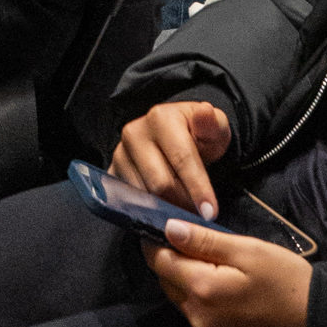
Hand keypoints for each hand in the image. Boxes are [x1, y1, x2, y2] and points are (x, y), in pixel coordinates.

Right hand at [111, 99, 231, 218]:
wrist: (175, 139)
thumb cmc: (197, 136)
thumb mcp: (214, 128)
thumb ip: (212, 123)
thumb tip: (205, 111)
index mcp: (160, 118)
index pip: (181, 159)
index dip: (198, 188)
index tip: (210, 212)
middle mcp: (135, 133)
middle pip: (160, 183)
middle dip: (183, 203)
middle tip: (199, 215)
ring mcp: (120, 154)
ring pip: (145, 195)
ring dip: (167, 208)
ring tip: (183, 209)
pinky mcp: (113, 172)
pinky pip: (130, 201)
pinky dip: (150, 211)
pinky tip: (165, 210)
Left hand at [143, 222, 312, 326]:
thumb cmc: (287, 281)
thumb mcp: (249, 251)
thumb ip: (205, 241)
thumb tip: (168, 229)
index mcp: (201, 290)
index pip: (159, 261)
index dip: (155, 239)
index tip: (161, 221)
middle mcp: (196, 316)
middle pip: (166, 280)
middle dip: (169, 257)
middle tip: (187, 235)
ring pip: (179, 297)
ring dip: (183, 276)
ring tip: (205, 254)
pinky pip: (195, 312)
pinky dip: (197, 293)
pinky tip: (217, 279)